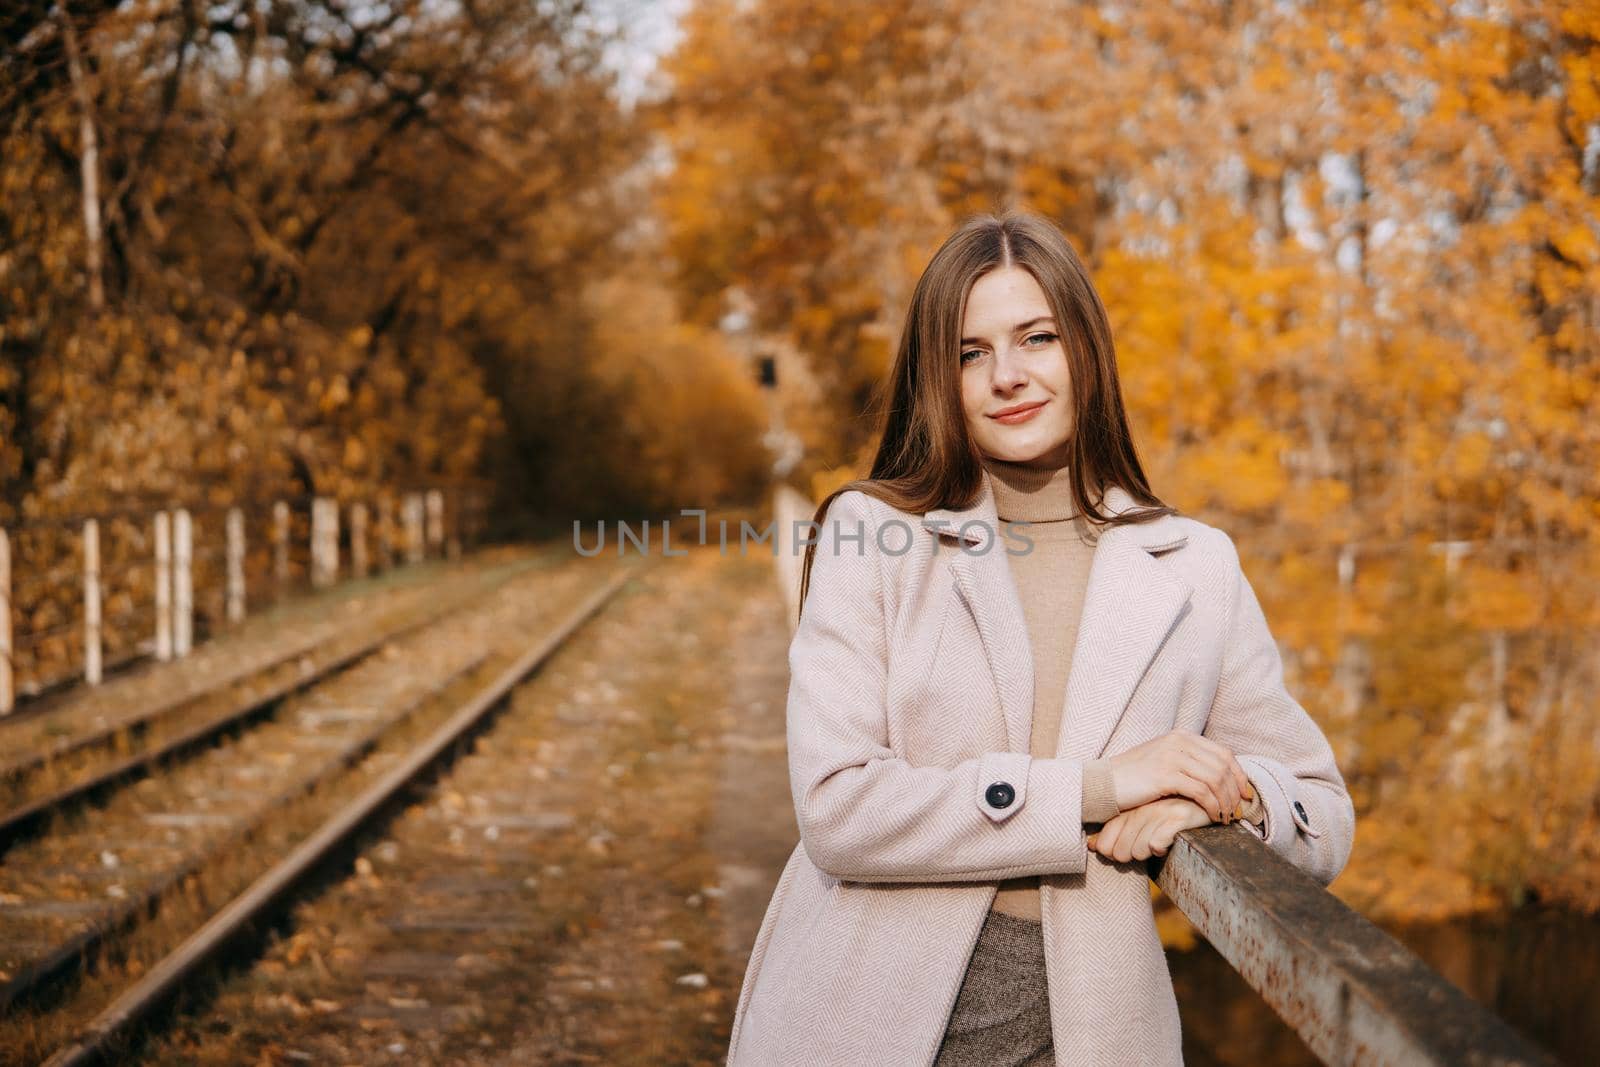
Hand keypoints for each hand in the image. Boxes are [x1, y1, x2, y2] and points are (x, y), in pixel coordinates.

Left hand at [1087, 797, 1211, 862]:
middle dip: (1132, 857)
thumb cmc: (1173, 814)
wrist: (1210, 799)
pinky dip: (1161, 849)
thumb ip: (1117, 832)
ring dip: (1149, 854)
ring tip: (1160, 843)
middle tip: (1148, 847)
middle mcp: (1141, 808)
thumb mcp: (1143, 820)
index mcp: (1129, 809)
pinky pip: (1156, 843)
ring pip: (1137, 851)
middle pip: (1120, 852)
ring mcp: (1159, 812)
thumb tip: (1091, 846)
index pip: (1105, 842)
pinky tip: (1169, 843)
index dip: (1112, 854)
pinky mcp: (1179, 817)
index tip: (1128, 851)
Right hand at [1106, 729, 1252, 823]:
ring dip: (1225, 802)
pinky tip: (1212, 817)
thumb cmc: (1132, 779)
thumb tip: (1214, 777)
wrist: (1101, 784)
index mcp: (1180, 737)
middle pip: (1223, 766)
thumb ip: (1186, 762)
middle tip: (1237, 812)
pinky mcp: (1165, 775)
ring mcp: (1172, 757)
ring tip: (1225, 818)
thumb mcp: (1162, 761)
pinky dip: (1212, 806)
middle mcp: (1178, 742)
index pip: (1223, 753)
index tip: (1245, 795)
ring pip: (1215, 779)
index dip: (1239, 775)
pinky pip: (1201, 791)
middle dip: (1235, 792)